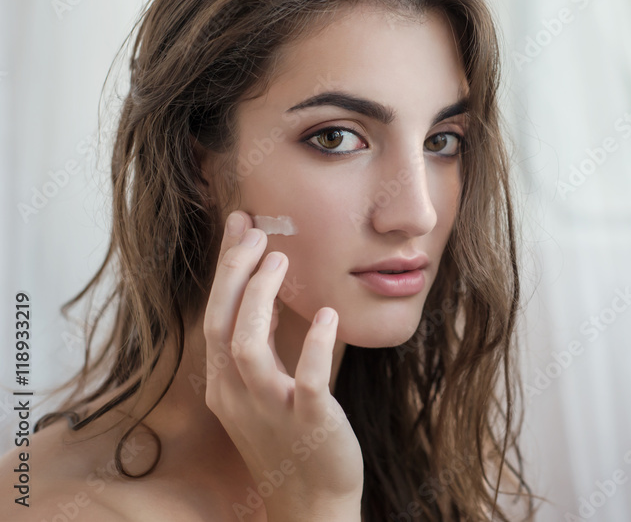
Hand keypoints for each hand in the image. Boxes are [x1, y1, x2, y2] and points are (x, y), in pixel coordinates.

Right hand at [202, 209, 363, 519]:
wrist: (313, 499)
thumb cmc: (293, 435)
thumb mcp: (266, 387)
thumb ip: (263, 343)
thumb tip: (268, 288)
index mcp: (224, 384)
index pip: (214, 316)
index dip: (225, 269)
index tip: (240, 225)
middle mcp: (236, 396)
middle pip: (220, 324)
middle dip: (233, 273)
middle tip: (256, 231)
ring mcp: (270, 410)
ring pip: (247, 348)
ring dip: (260, 299)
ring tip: (281, 261)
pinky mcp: (308, 424)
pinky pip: (305, 382)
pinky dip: (313, 346)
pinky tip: (328, 316)